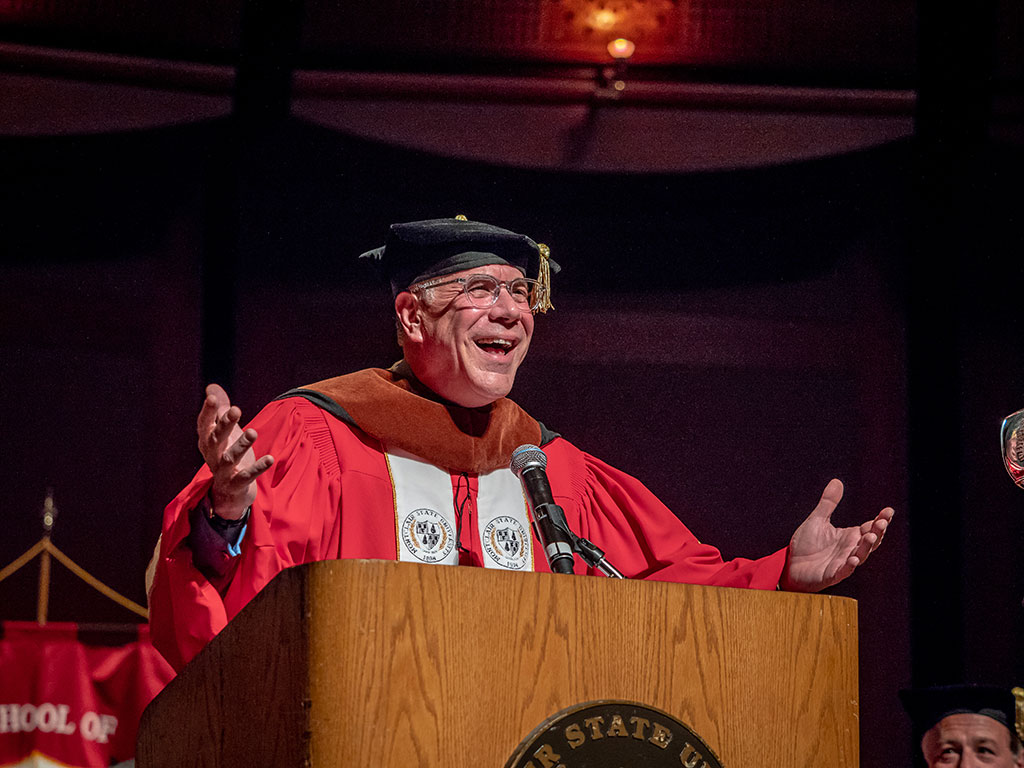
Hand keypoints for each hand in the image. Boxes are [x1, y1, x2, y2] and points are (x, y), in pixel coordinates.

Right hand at [196, 383, 273, 519]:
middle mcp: (212, 456)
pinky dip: (257, 468)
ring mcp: (223, 472)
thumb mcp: (223, 433)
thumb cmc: (226, 455)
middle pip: (215, 439)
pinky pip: (246, 476)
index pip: (204, 425)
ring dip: (241, 445)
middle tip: (236, 410)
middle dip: (225, 424)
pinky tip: (270, 458)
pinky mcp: (236, 485)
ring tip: (253, 432)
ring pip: (229, 458)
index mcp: (208, 442)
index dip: (207, 412)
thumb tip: (211, 387)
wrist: (228, 493)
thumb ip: (219, 411)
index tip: (212, 398)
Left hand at [779, 479, 892, 592]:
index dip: (880, 519)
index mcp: (850, 536)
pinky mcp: (832, 575)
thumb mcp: (817, 520)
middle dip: (878, 531)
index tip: (888, 510)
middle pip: (870, 540)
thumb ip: (828, 503)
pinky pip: (843, 571)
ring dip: (866, 546)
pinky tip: (853, 559)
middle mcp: (850, 549)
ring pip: (860, 555)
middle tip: (883, 522)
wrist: (791, 565)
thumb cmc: (807, 545)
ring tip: (871, 535)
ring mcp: (843, 563)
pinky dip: (849, 566)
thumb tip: (837, 481)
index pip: (870, 526)